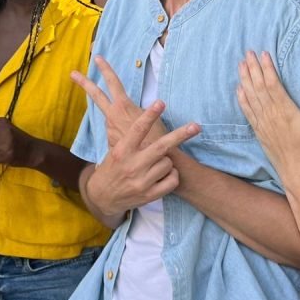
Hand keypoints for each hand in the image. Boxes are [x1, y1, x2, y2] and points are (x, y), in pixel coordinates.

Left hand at [72, 55, 167, 148]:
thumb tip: (130, 112)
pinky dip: (124, 137)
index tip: (97, 58)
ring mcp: (109, 128)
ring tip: (134, 132)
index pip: (113, 82)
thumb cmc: (156, 137)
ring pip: (111, 119)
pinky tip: (134, 144)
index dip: (106, 69)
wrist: (154, 161)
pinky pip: (116, 134)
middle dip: (85, 82)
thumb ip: (136, 113)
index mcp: (122, 106)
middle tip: (73, 73)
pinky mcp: (110, 141)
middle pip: (96, 95)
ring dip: (121, 124)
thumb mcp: (150, 118)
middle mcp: (112, 115)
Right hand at [84, 100, 199, 221]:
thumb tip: (148, 121)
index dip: (150, 115)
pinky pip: (172, 180)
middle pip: (162, 147)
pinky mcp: (150, 195)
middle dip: (180, 135)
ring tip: (156, 163)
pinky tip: (163, 175)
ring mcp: (142, 182)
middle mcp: (132, 165)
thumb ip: (131, 140)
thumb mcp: (115, 150)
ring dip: (167, 161)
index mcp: (122, 150)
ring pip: (168, 163)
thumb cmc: (113, 167)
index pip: (138, 129)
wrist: (103, 197)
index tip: (160, 102)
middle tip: (196, 126)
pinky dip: (172, 175)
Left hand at [237, 50, 299, 185]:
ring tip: (241, 64)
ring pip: (250, 95)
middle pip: (258, 86)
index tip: (263, 54)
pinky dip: (241, 98)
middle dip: (253, 67)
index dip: (266, 68)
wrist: (297, 172)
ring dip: (245, 78)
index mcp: (285, 110)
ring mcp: (262, 121)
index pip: (272, 84)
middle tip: (247, 52)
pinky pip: (246, 110)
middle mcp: (270, 113)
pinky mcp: (258, 130)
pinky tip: (238, 88)